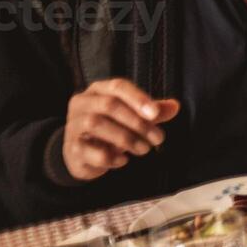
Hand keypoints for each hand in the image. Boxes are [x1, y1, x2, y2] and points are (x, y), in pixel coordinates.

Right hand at [60, 80, 180, 181]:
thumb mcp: (133, 117)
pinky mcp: (71, 148)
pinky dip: (109, 157)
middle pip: (109, 105)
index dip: (138, 98)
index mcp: (98, 91)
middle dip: (138, 122)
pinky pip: (88, 150)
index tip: (156, 114)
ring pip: (96, 124)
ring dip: (126, 138)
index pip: (118, 86)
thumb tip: (175, 106)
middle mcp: (82, 104)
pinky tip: (123, 160)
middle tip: (158, 138)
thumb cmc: (110, 129)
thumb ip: (153, 112)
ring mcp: (73, 125)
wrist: (82, 154)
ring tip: (144, 149)